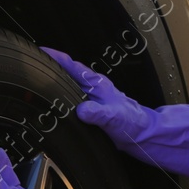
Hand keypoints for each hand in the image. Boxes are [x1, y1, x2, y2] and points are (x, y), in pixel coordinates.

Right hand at [40, 46, 188, 180]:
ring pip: (73, 85)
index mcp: (100, 88)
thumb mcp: (119, 120)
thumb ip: (102, 114)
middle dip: (52, 66)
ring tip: (41, 78)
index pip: (73, 67)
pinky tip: (61, 103)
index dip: (55, 58)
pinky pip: (78, 98)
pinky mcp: (100, 110)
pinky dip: (66, 96)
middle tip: (32, 62)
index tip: (37, 50)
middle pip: (70, 72)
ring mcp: (99, 100)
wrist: (155, 139)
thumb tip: (83, 109)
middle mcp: (98, 91)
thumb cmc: (141, 129)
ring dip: (59, 80)